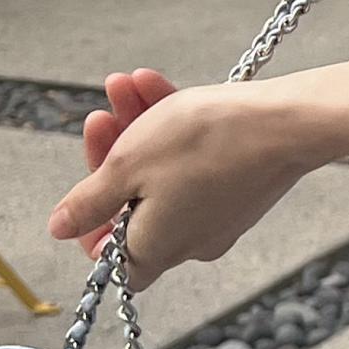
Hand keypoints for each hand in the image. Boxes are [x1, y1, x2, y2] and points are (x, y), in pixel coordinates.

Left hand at [48, 75, 313, 286]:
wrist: (287, 122)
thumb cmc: (205, 144)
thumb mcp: (127, 166)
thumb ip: (90, 201)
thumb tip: (61, 229)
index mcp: (157, 247)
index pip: (113, 262)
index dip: (91, 228)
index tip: (86, 189)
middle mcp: (190, 241)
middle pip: (133, 206)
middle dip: (112, 155)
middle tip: (103, 113)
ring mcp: (219, 214)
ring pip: (163, 176)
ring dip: (139, 130)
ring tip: (129, 85)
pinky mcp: (241, 186)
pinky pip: (195, 164)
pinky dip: (174, 131)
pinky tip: (158, 86)